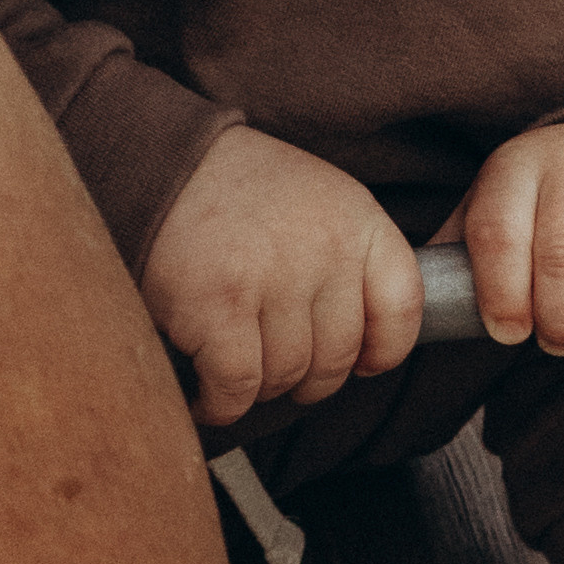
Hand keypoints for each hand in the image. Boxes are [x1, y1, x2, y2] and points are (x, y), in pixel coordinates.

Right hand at [140, 127, 422, 426]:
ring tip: (235, 369)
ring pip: (287, 377)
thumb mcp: (320, 203)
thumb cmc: (239, 192)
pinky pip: (237, 386)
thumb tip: (368, 355)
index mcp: (357, 219)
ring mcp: (271, 278)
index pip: (403, 308)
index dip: (384, 351)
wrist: (160, 159)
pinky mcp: (217, 305)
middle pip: (339, 357)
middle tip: (275, 367)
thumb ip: (350, 263)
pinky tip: (206, 393)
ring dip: (260, 388)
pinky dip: (220, 404)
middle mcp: (324, 249)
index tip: (361, 363)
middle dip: (307, 378)